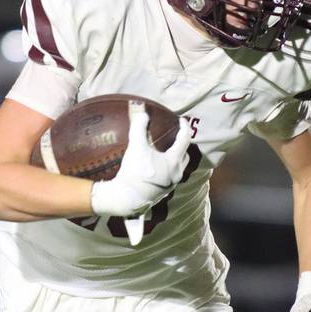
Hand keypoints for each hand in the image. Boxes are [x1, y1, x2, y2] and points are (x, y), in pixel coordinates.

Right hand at [91, 100, 190, 217]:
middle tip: (176, 138)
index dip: (184, 128)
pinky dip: (166, 171)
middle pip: (185, 156)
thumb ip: (139, 127)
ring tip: (166, 153)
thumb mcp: (136, 146)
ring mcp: (170, 185)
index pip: (184, 140)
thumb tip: (142, 112)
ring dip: (175, 160)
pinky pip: (168, 179)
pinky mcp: (162, 194)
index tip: (182, 120)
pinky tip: (156, 169)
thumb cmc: (134, 171)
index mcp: (174, 161)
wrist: (126, 199)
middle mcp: (176, 173)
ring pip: (178, 169)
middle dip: (182, 146)